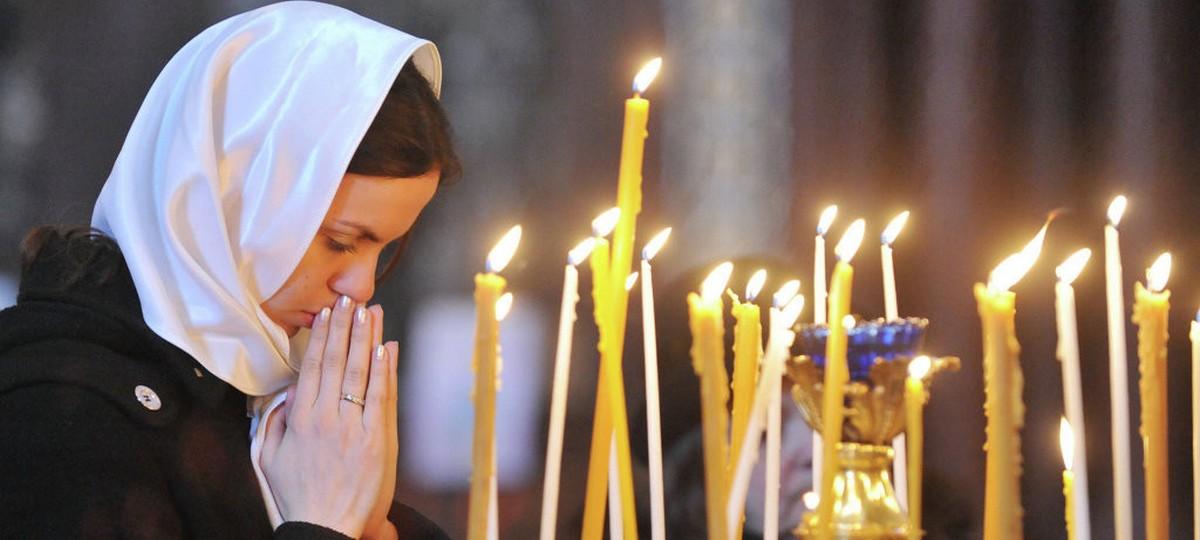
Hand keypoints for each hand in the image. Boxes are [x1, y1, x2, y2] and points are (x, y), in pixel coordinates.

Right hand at [261, 296, 395, 536]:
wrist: (327, 527)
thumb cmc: (300, 496)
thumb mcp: (271, 459)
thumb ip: (276, 423)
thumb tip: (286, 394)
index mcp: (300, 419)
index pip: (312, 367)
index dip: (322, 336)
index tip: (328, 313)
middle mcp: (326, 418)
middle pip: (336, 362)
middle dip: (344, 327)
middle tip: (350, 298)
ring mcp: (352, 428)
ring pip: (360, 373)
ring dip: (366, 338)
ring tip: (371, 311)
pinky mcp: (376, 440)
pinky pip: (380, 397)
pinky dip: (384, 371)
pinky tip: (386, 347)